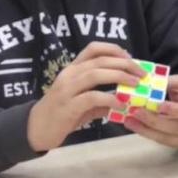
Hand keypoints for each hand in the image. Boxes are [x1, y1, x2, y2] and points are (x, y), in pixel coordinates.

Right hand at [27, 42, 146, 151]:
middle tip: (142, 73)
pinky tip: (121, 104)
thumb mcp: (83, 101)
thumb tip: (126, 97)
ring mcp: (67, 89)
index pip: (93, 48)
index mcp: (73, 69)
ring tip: (136, 84)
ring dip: (120, 76)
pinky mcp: (68, 106)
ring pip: (96, 73)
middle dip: (125, 64)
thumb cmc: (62, 113)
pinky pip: (92, 97)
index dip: (115, 49)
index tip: (130, 57)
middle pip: (101, 60)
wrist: (35, 130)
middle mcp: (69, 74)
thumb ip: (102, 97)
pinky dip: (110, 98)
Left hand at [123, 75, 177, 147]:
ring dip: (146, 129)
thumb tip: (151, 83)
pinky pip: (162, 141)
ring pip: (167, 137)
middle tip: (136, 111)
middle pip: (177, 127)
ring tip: (130, 120)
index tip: (156, 104)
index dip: (174, 109)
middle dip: (154, 120)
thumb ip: (169, 82)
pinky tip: (135, 126)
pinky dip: (147, 134)